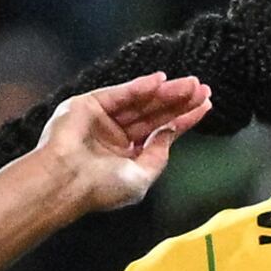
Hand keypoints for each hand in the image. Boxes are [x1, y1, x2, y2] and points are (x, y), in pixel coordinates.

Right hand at [35, 74, 211, 214]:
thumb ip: (158, 155)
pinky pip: (121, 94)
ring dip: (166, 92)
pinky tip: (161, 81)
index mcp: (127, 155)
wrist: (65, 182)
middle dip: (179, 101)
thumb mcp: (140, 178)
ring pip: (141, 101)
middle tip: (203, 89)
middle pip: (154, 113)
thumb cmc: (100, 188)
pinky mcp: (89, 105)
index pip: (161, 132)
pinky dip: (140, 86)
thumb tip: (171, 133)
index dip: (183, 118)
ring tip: (191, 84)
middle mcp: (116, 136)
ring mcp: (103, 119)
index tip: (205, 105)